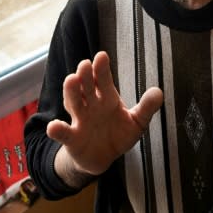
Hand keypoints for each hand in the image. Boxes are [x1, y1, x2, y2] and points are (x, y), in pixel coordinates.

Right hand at [47, 51, 163, 177]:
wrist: (102, 157)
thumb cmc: (119, 134)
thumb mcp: (137, 122)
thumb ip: (146, 108)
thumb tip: (159, 92)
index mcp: (107, 97)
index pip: (103, 80)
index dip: (102, 68)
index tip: (102, 56)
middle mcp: (91, 104)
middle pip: (86, 87)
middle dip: (85, 76)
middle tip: (85, 65)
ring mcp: (79, 120)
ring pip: (73, 103)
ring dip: (71, 92)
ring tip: (71, 80)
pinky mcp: (72, 138)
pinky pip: (63, 133)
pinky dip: (57, 130)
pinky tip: (54, 127)